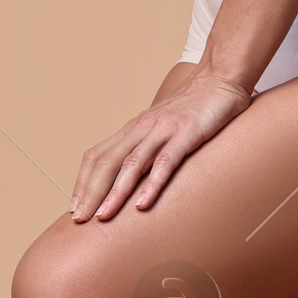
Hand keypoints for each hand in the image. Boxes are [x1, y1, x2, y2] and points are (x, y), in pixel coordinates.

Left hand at [71, 68, 251, 221]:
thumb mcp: (164, 125)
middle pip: (106, 162)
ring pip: (131, 163)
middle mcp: (142, 128)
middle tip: (80, 219)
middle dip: (90, 192)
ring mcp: (163, 129)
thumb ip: (149, 145)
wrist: (221, 78)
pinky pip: (165, 162)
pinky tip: (142, 204)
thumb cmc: (195, 106)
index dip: (83, 182)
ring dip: (115, 192)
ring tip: (103, 216)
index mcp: (134, 128)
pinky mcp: (187, 133)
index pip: (97, 156)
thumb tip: (136, 173)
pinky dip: (152, 184)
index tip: (76, 207)